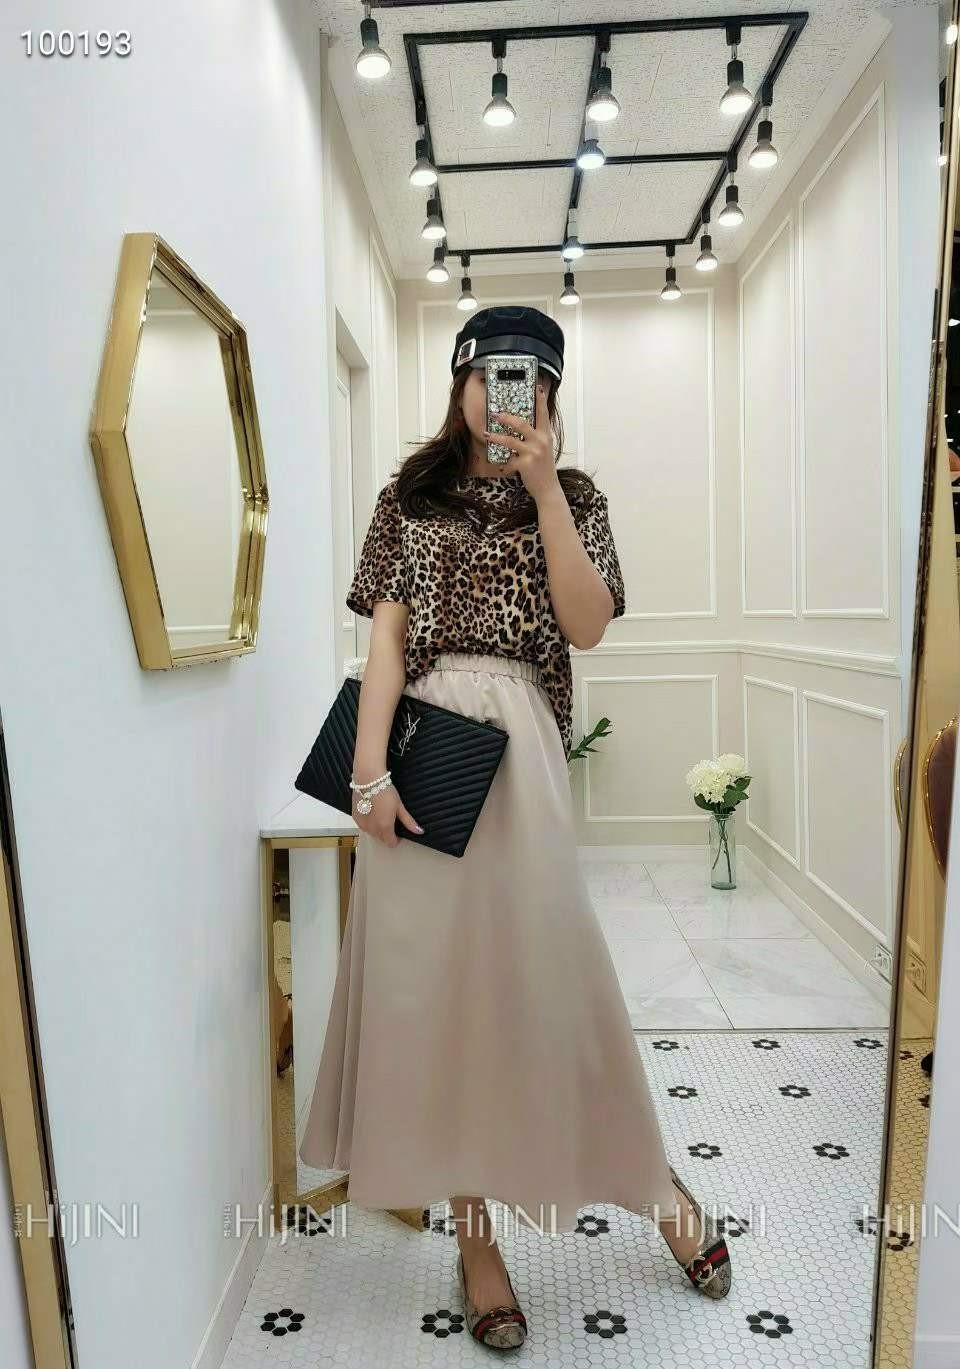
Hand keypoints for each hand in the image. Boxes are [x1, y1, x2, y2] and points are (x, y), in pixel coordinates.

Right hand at [353, 783, 422, 846]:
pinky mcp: (355, 818)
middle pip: (381, 838)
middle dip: (387, 833)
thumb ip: (408, 822)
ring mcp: (362, 825)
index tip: (399, 831)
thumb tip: (420, 831)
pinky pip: (364, 826)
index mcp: (385, 828)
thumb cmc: (385, 792)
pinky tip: (372, 812)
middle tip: (390, 819)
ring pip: (372, 833)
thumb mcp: (399, 807)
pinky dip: (368, 823)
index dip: (396, 839)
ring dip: (377, 828)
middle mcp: (372, 829)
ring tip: (381, 814)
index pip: (391, 843)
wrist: (368, 780)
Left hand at [482, 382, 560, 502]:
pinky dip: (504, 464)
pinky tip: (502, 466)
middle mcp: (541, 441)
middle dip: (506, 417)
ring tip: (487, 435)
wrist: (548, 488)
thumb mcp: (544, 450)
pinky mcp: (525, 464)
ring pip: (510, 440)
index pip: (543, 413)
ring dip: (496, 437)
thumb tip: (520, 428)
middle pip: (521, 423)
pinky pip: (509, 460)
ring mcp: (533, 453)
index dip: (540, 399)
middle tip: (495, 413)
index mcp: (545, 435)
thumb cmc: (544, 469)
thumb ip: (536, 438)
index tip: (537, 387)